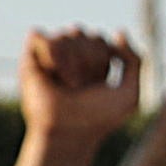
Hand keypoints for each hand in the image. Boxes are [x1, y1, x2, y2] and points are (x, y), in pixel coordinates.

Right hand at [16, 27, 138, 149]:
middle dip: (88, 62)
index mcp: (90, 63)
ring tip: (68, 85)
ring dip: (72, 63)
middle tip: (80, 88)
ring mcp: (49, 57)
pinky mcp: (29, 59)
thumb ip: (135, 61)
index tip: (96, 86)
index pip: (99, 39)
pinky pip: (39, 34)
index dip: (101, 61)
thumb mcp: (129, 94)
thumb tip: (118, 32)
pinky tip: (52, 72)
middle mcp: (68, 56)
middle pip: (84, 33)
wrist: (69, 133)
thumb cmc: (97, 119)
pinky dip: (51, 53)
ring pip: (66, 34)